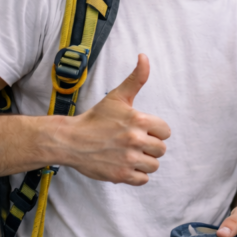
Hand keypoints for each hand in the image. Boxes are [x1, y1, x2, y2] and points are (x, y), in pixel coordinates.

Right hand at [55, 54, 170, 185]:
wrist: (70, 140)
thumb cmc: (96, 118)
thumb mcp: (117, 96)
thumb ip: (136, 78)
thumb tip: (144, 56)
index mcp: (140, 120)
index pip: (165, 131)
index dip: (154, 131)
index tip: (140, 130)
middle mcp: (136, 140)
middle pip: (161, 150)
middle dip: (149, 147)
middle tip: (132, 143)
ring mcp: (128, 159)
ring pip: (154, 165)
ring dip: (144, 162)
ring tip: (129, 155)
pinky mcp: (120, 175)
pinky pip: (143, 180)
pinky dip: (136, 175)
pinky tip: (125, 165)